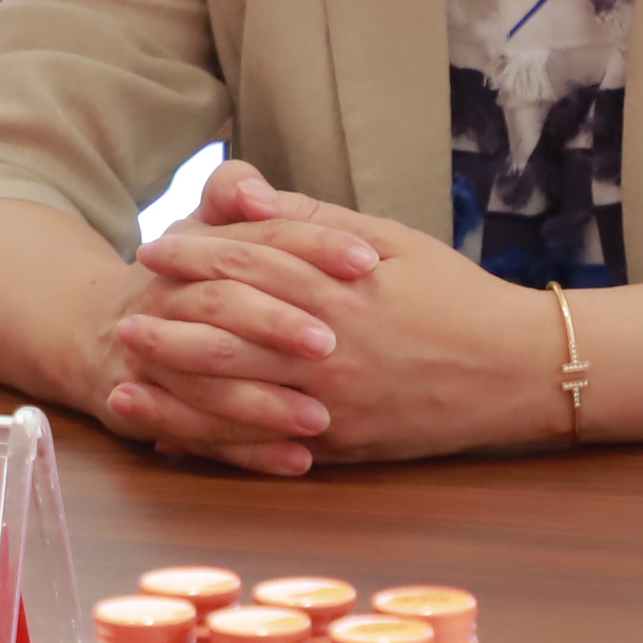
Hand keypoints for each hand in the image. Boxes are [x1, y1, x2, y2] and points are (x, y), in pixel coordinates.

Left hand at [113, 162, 567, 467]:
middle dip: (168, 323)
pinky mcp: (341, 446)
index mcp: (340, 289)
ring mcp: (334, 404)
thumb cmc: (452, 295)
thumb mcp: (388, 238)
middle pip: (228, 333)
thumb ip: (311, 219)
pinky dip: (215, 445)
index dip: (195, 254)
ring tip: (128, 378)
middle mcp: (331, 349)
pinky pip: (265, 447)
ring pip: (237, 396)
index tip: (155, 248)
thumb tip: (246, 194)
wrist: (517, 370)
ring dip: (174, 388)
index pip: (249, 264)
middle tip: (124, 316)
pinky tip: (174, 441)